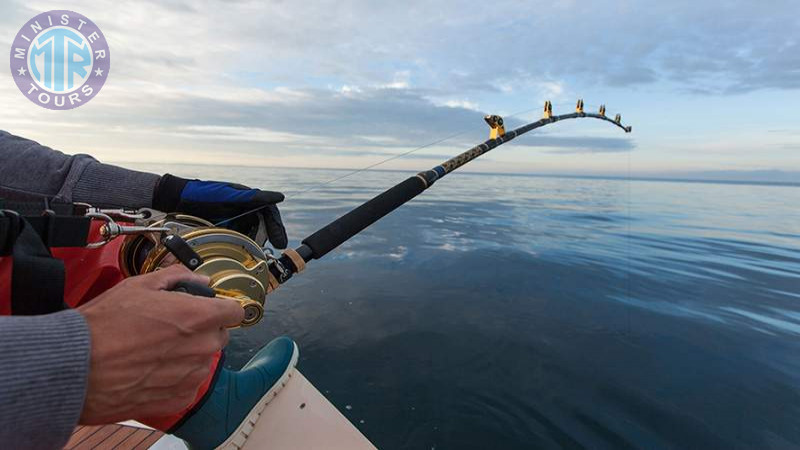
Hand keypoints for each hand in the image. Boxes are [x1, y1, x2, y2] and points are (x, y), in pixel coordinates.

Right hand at [77, 265, 243, 423]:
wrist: (75, 367)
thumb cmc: (102, 327)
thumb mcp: (138, 286)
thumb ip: (177, 278)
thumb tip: (198, 279)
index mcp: (196, 317)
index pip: (235, 311)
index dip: (223, 308)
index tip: (213, 309)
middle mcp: (201, 347)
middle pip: (219, 335)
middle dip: (203, 330)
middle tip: (172, 328)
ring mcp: (191, 375)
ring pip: (204, 360)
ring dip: (189, 355)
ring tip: (154, 350)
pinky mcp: (178, 397)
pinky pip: (189, 384)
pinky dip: (176, 378)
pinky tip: (151, 370)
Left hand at [153, 174, 287, 248]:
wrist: (176, 200)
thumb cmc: (202, 194)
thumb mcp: (229, 196)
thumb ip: (253, 197)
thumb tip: (279, 197)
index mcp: (247, 199)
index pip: (269, 213)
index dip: (277, 228)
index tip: (280, 242)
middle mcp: (243, 210)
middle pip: (262, 226)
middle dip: (267, 239)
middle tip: (269, 252)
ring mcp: (233, 220)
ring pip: (250, 235)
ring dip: (255, 245)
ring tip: (256, 255)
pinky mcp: (223, 230)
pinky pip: (237, 240)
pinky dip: (241, 247)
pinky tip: (241, 254)